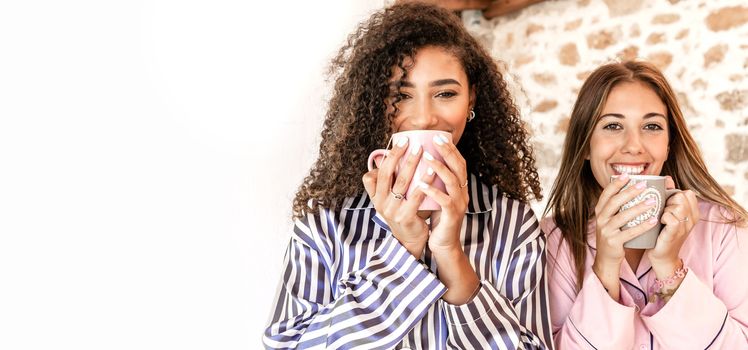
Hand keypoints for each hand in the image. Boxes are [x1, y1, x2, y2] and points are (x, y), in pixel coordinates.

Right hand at [362, 136, 429, 257]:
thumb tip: (387, 155)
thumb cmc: (403, 212)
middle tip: (410, 142)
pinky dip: (424, 182)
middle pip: (386, 174)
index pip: (374, 174)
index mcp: (375, 197)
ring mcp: (392, 211)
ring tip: (423, 151)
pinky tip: (432, 171)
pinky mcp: (405, 217)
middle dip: (398, 155)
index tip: (398, 143)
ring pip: (401, 183)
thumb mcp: (391, 198)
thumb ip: (389, 181)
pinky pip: (415, 196)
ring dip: (412, 164)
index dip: (385, 158)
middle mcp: (380, 203)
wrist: (410, 239)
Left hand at [416, 134, 469, 253]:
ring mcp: (459, 204)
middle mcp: (463, 193)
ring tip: (425, 156)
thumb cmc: (438, 218)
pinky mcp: (452, 216)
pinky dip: (432, 191)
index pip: (459, 163)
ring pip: (452, 181)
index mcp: (460, 187)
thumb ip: (434, 181)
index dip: (451, 149)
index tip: (439, 137)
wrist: (444, 244)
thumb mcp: (437, 196)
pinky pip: (444, 201)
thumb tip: (419, 163)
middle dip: (447, 152)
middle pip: (458, 167)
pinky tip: (420, 184)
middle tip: (435, 139)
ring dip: (438, 167)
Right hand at [591, 174, 658, 298]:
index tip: (627, 175)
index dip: (615, 184)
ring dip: (638, 208)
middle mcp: (600, 219)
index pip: (606, 194)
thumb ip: (618, 207)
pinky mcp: (613, 242)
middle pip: (614, 202)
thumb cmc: (613, 235)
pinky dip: (642, 226)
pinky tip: (653, 220)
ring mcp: (606, 231)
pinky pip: (630, 232)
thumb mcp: (610, 219)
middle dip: (629, 192)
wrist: (606, 258)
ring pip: (622, 216)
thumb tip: (633, 189)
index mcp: (599, 211)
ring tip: (652, 201)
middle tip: (643, 185)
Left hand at [646, 177, 698, 276]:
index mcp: (692, 212)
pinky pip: (672, 219)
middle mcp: (692, 219)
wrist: (661, 256)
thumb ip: (669, 196)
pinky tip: (659, 222)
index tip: (665, 203)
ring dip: (665, 209)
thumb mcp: (667, 212)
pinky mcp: (675, 234)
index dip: (674, 195)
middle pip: (682, 197)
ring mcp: (685, 227)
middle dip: (668, 201)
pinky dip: (664, 217)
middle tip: (661, 211)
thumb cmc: (661, 231)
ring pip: (678, 206)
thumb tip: (667, 178)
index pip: (688, 193)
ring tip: (659, 217)